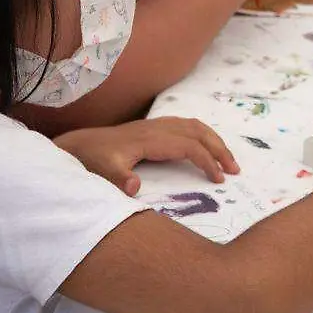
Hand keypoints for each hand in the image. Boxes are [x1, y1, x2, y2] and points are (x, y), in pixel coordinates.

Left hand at [54, 118, 240, 195]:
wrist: (78, 145)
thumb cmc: (92, 160)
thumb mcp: (102, 172)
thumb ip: (119, 180)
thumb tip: (135, 188)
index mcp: (150, 139)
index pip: (189, 146)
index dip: (207, 161)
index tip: (219, 180)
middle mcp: (156, 128)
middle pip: (198, 131)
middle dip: (219, 148)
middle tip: (234, 169)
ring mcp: (154, 125)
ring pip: (193, 125)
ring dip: (213, 139)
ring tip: (226, 159)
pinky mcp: (151, 128)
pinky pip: (184, 125)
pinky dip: (201, 134)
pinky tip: (203, 147)